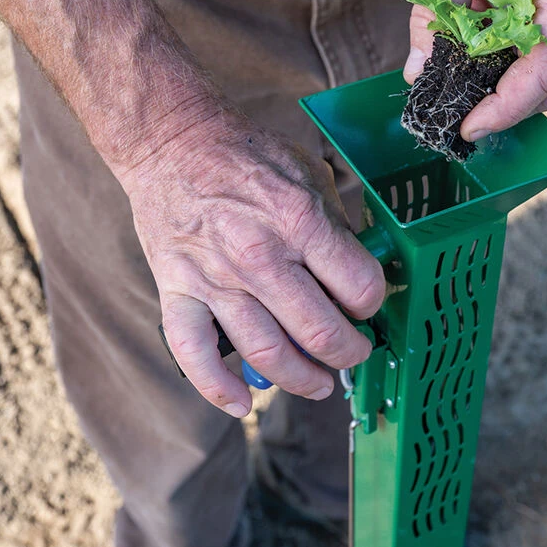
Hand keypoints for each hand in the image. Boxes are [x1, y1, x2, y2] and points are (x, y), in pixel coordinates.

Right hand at [120, 109, 384, 416]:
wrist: (172, 142)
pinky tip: (242, 404)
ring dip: (303, 380)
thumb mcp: (309, 174)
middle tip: (354, 352)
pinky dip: (218, 389)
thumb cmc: (246, 156)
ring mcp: (215, 278)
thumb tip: (361, 273)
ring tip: (319, 384)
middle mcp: (259, 256)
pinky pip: (194, 355)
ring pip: (268, 355)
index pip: (359, 288)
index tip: (368, 305)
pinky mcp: (178, 290)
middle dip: (349, 353)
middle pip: (320, 334)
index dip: (373, 304)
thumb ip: (337, 227)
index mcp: (299, 221)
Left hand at [403, 0, 546, 140]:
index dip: (505, 109)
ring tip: (472, 93)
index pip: (544, 72)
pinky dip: (520, 78)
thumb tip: (417, 70)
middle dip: (504, 110)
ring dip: (512, 96)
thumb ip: (434, 11)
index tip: (469, 127)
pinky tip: (491, 73)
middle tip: (461, 118)